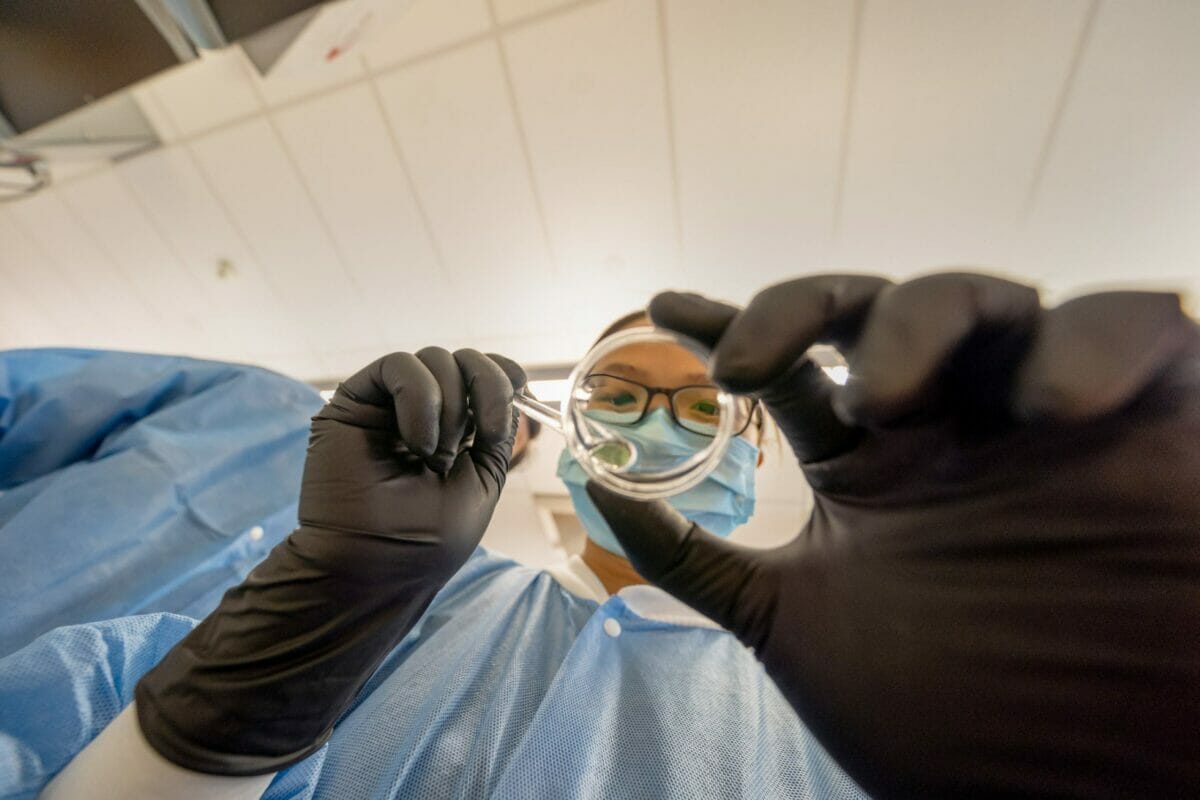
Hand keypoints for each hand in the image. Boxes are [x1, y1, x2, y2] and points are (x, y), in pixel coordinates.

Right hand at [136, 348, 523, 774]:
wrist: (374, 566)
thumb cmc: (428, 538)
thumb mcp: (482, 479)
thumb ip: (496, 431)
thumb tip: (509, 383)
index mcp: (452, 429)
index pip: (480, 375)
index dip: (501, 372)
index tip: (519, 386)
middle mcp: (420, 411)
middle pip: (462, 360)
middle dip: (482, 390)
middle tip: (472, 440)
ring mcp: (387, 404)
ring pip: (433, 358)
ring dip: (450, 405)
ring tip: (435, 454)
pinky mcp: (355, 400)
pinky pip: (398, 366)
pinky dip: (420, 398)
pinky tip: (417, 443)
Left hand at [587, 273, 1199, 796]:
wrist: (1062, 790)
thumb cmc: (937, 717)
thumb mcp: (788, 628)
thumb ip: (696, 560)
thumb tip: (596, 491)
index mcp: (875, 471)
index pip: (799, 364)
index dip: (734, 320)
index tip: (664, 308)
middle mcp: (953, 433)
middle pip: (881, 311)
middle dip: (808, 308)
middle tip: (747, 365)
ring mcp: (1044, 425)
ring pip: (991, 303)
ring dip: (927, 320)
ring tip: (885, 397)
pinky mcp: (1149, 429)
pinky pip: (1140, 329)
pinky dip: (1091, 340)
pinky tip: (1045, 405)